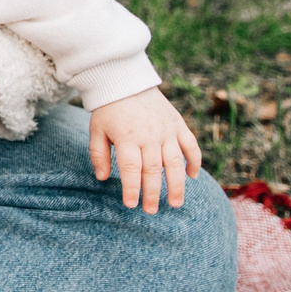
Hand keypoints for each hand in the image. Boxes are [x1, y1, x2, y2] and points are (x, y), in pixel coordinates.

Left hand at [90, 88, 203, 211]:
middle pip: (153, 170)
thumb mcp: (96, 130)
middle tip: (151, 210)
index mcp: (127, 137)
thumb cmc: (108, 109)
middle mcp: (149, 135)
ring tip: (176, 203)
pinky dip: (194, 161)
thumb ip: (98, 154)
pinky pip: (190, 145)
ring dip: (177, 185)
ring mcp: (166, 129)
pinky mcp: (178, 123)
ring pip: (175, 162)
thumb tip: (103, 178)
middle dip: (153, 193)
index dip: (132, 188)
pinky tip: (192, 176)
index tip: (131, 205)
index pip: (131, 169)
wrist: (125, 80)